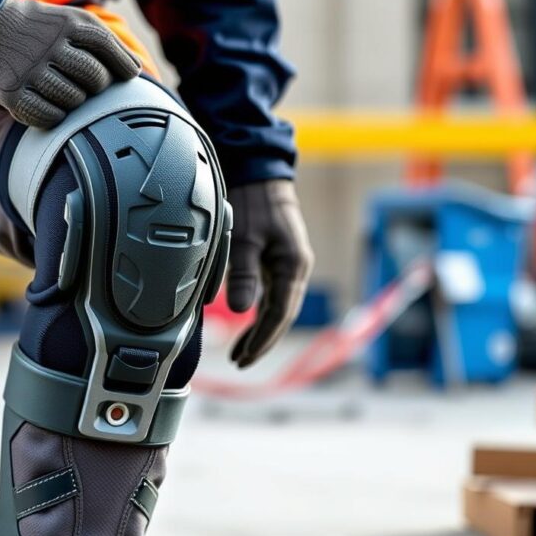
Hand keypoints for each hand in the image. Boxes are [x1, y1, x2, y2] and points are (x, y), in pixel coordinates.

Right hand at [0, 0, 140, 128]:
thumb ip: (96, 39)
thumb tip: (135, 67)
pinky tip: (46, 105)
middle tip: (82, 84)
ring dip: (73, 101)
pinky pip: (51, 117)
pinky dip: (54, 116)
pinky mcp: (14, 95)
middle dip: (95, 86)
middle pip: (96, 79)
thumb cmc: (27, 32)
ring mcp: (32, 71)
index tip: (127, 76)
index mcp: (67, 23)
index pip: (107, 48)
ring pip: (75, 100)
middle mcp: (51, 45)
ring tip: (58, 91)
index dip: (123, 65)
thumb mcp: (61, 20)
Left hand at [227, 180, 313, 367]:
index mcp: (293, 265)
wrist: (259, 173)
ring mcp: (287, 265)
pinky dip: (259, 313)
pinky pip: (271, 295)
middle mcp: (295, 268)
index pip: (280, 313)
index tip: (246, 357)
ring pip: (276, 307)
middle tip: (240, 362)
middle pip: (282, 316)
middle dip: (262, 341)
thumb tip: (242, 311)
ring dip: (260, 331)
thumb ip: (244, 274)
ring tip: (240, 352)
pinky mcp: (277, 260)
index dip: (263, 339)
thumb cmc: (252, 202)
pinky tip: (246, 324)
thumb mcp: (244, 238)